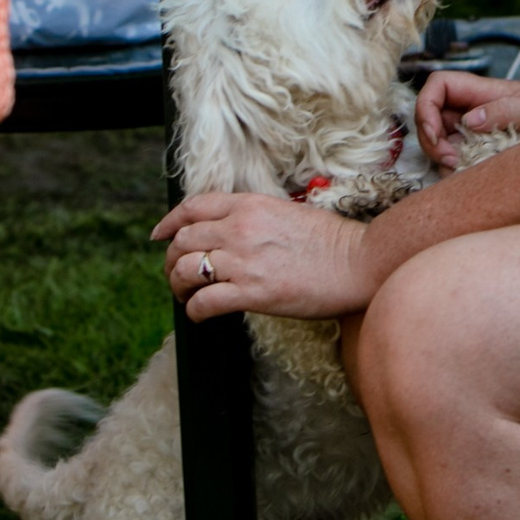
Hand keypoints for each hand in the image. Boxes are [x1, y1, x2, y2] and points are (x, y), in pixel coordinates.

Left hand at [154, 192, 373, 319]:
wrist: (359, 262)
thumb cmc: (331, 243)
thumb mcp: (286, 213)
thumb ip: (253, 218)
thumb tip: (230, 233)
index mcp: (249, 205)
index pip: (192, 208)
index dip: (169, 223)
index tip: (160, 236)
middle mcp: (240, 228)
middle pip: (183, 241)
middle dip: (171, 260)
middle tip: (175, 275)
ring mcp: (244, 260)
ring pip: (186, 271)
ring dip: (178, 286)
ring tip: (186, 296)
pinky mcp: (252, 292)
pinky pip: (204, 302)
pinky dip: (194, 311)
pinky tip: (201, 314)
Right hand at [413, 70, 519, 167]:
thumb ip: (509, 111)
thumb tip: (469, 119)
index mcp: (487, 91)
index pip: (439, 84)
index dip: (426, 105)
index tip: (436, 134)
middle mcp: (476, 108)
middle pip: (431, 115)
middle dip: (431, 139)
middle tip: (451, 160)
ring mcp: (478, 129)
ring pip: (440, 139)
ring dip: (441, 157)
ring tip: (460, 168)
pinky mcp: (483, 150)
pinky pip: (457, 157)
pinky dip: (455, 169)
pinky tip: (469, 176)